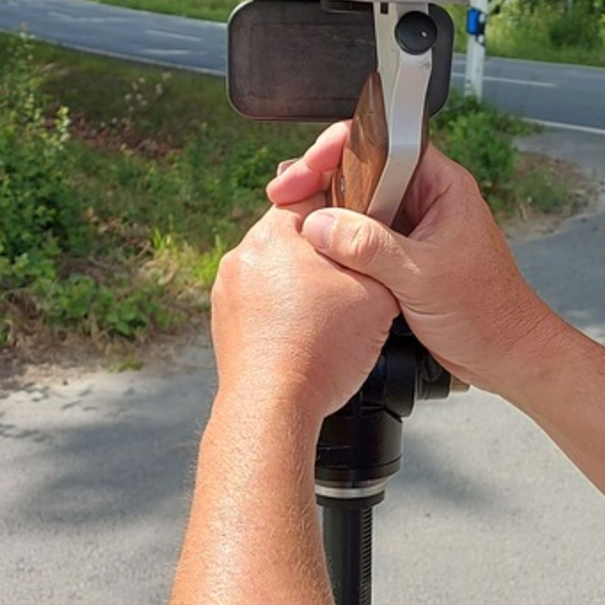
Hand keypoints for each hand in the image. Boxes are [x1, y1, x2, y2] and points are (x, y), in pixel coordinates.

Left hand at [210, 193, 397, 420]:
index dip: (347, 210)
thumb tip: (379, 245)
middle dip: (325, 254)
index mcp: (274, 234)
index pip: (314, 195)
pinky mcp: (225, 323)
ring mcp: (228, 291)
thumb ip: (379, 255)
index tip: (364, 229)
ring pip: (278, 271)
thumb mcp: (376, 293)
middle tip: (353, 281)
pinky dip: (284, 312)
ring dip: (303, 285)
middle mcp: (242, 256)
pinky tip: (307, 335)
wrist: (272, 408)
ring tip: (330, 315)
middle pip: (295, 237)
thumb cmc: (320, 351)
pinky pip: (263, 303)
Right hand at [267, 125, 563, 394]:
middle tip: (287, 194)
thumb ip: (370, 247)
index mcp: (442, 186)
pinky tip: (315, 250)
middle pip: (365, 172)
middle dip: (324, 180)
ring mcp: (414, 229)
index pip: (385, 144)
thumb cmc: (487, 313)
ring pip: (360, 207)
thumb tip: (320, 224)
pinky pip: (363, 239)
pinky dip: (338, 243)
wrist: (505, 355)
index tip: (311, 164)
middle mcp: (427, 201)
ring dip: (328, 213)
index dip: (342, 148)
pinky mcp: (403, 258)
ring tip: (293, 220)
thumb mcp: (422, 275)